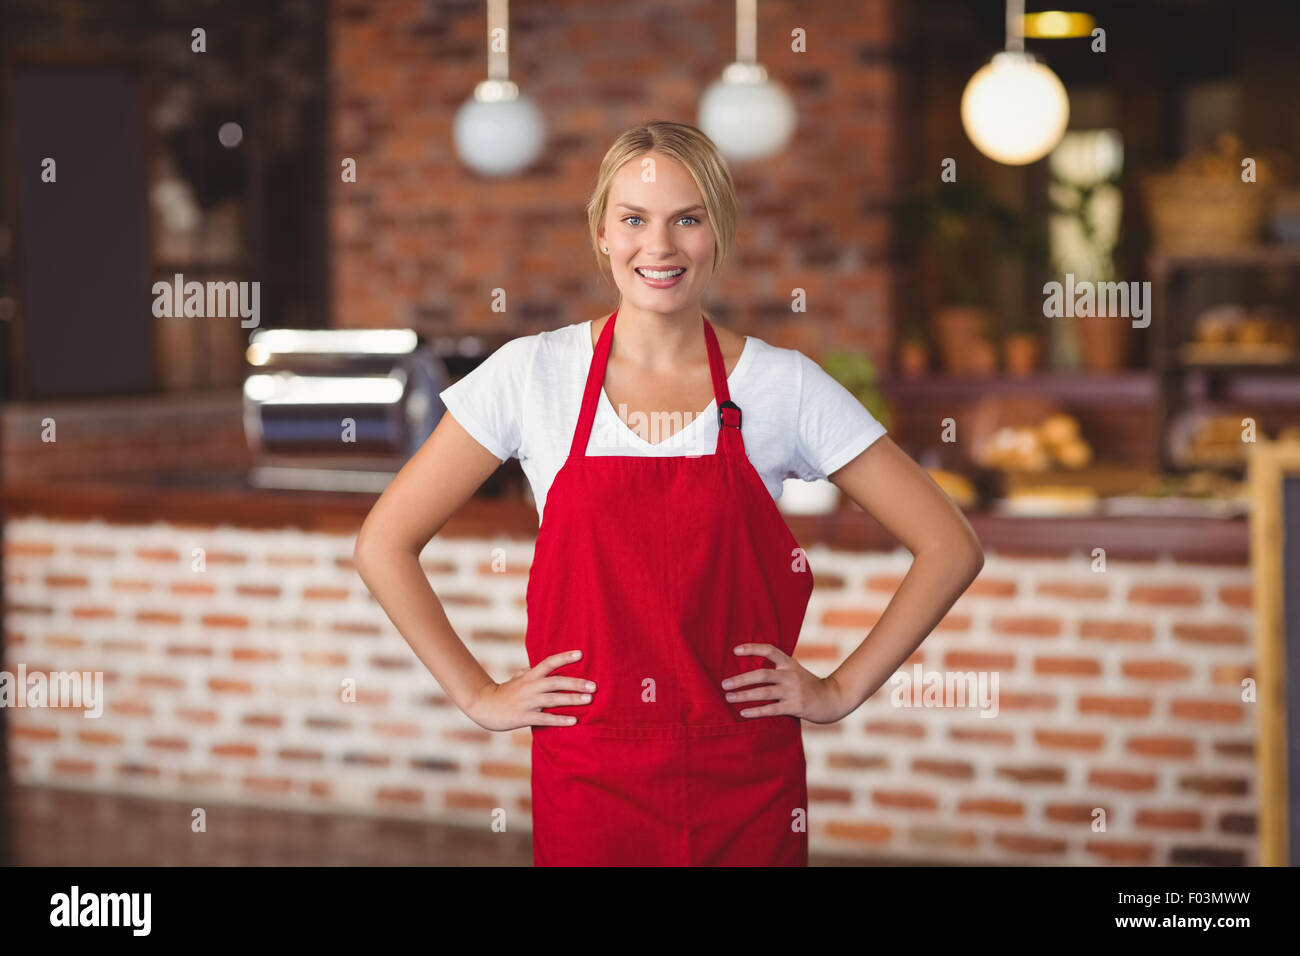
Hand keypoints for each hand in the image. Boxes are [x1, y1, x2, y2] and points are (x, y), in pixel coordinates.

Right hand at [465, 650, 595, 730]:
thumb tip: (538, 666)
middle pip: (556, 681)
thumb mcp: (516, 679)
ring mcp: (527, 702)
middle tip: (594, 685)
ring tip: (589, 699)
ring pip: (553, 699)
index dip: (564, 657)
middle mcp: (530, 687)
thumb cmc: (503, 693)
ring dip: (572, 699)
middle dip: (576, 683)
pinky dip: (560, 720)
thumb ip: (529, 672)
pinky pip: (545, 719)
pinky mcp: (524, 717)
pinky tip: (574, 721)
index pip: (549, 662)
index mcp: (529, 676)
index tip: (581, 654)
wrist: (483, 706)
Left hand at [721, 643, 851, 724]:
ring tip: (729, 697)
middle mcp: (791, 675)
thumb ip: (778, 670)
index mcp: (789, 663)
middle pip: (762, 674)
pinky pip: (772, 709)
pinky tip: (743, 713)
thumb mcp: (795, 672)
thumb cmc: (808, 686)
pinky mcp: (796, 707)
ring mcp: (794, 691)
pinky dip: (756, 711)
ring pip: (764, 692)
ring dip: (744, 695)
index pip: (769, 651)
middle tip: (724, 684)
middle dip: (741, 679)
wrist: (833, 699)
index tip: (735, 650)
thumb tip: (750, 672)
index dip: (752, 649)